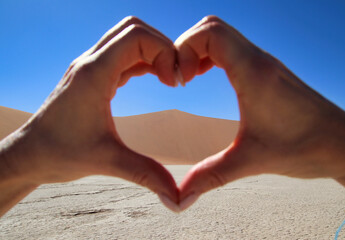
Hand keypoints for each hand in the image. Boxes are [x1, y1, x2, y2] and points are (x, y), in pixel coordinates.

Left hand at [0, 16, 178, 215]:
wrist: (29, 154)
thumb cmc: (58, 153)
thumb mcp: (106, 162)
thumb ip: (146, 174)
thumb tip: (176, 196)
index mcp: (93, 74)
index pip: (136, 37)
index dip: (164, 52)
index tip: (174, 83)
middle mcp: (90, 62)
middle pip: (134, 28)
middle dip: (162, 46)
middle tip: (174, 76)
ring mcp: (90, 66)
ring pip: (128, 37)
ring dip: (153, 51)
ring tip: (168, 78)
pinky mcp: (92, 75)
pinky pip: (123, 54)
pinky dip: (143, 59)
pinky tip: (154, 78)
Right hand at [175, 16, 344, 209]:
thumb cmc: (307, 148)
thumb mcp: (251, 161)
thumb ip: (210, 177)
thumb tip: (179, 199)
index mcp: (254, 74)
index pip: (211, 33)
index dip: (184, 49)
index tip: (180, 81)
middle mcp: (259, 61)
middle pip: (212, 27)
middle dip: (185, 46)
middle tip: (179, 78)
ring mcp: (264, 63)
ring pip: (222, 34)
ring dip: (198, 50)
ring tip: (188, 77)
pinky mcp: (267, 70)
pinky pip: (232, 47)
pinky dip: (211, 55)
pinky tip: (205, 76)